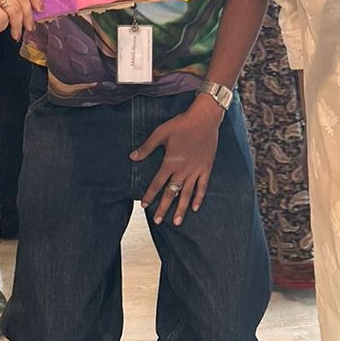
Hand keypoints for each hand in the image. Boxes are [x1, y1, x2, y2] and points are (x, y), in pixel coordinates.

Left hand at [132, 96, 223, 225]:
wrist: (205, 118)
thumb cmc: (181, 124)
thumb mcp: (160, 133)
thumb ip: (146, 147)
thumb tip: (132, 157)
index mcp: (170, 162)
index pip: (157, 183)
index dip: (150, 195)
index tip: (144, 205)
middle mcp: (183, 170)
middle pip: (171, 192)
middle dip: (164, 208)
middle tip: (158, 221)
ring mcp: (196, 170)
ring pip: (187, 194)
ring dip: (181, 208)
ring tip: (176, 222)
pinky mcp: (206, 168)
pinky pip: (202, 187)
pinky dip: (199, 198)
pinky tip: (195, 207)